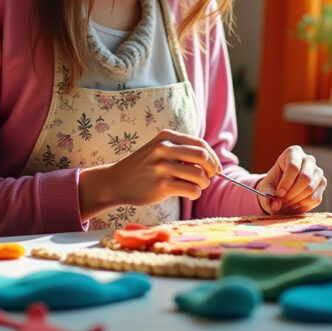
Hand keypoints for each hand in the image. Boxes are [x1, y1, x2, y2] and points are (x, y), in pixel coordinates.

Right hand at [79, 130, 220, 217]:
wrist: (116, 181)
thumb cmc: (143, 167)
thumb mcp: (158, 149)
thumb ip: (181, 150)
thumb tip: (212, 162)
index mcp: (166, 137)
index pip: (200, 144)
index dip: (212, 157)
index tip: (215, 168)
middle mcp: (164, 149)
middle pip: (203, 156)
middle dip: (211, 169)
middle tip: (208, 178)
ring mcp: (162, 167)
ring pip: (200, 175)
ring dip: (203, 184)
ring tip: (196, 186)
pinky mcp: (162, 186)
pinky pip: (192, 190)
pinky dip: (195, 193)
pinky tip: (188, 193)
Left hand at [256, 146, 326, 214]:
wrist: (283, 190)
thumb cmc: (274, 184)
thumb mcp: (266, 188)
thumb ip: (267, 196)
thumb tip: (275, 205)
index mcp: (293, 152)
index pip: (293, 166)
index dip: (286, 182)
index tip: (279, 194)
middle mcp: (308, 159)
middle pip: (305, 177)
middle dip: (292, 193)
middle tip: (282, 200)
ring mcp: (318, 171)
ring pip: (310, 188)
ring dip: (297, 199)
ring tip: (286, 203)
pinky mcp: (322, 184)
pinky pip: (316, 198)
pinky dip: (304, 204)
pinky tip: (295, 204)